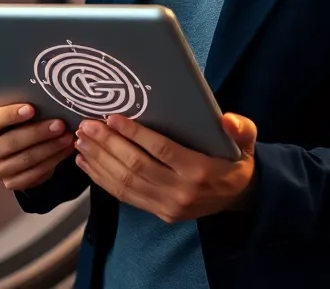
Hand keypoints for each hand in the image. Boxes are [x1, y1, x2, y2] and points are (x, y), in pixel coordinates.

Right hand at [0, 103, 74, 190]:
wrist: (21, 151)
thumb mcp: (16, 114)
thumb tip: (47, 98)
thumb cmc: (19, 125)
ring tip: (68, 137)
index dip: (10, 114)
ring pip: (26, 159)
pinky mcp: (12, 183)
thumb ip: (24, 108)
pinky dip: (54, 160)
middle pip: (11, 142)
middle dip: (38, 132)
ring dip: (50, 147)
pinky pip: (35, 174)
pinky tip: (66, 150)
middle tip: (60, 124)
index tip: (31, 108)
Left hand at [73, 112, 256, 222]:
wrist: (240, 196)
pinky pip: (125, 196)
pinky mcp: (159, 213)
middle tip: (87, 125)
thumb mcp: (246, 140)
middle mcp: (181, 191)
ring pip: (126, 183)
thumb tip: (226, 119)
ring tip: (82, 140)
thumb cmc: (235, 160)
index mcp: (200, 170)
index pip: (161, 150)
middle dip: (108, 145)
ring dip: (100, 161)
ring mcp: (168, 206)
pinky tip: (86, 163)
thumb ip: (240, 128)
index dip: (135, 134)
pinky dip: (102, 179)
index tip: (112, 117)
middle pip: (136, 166)